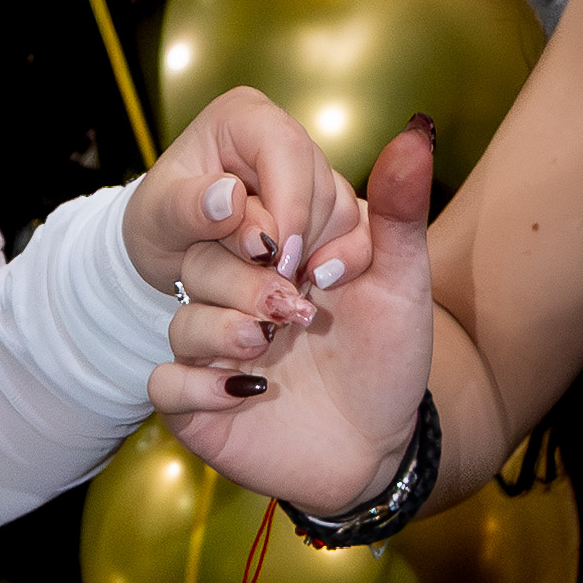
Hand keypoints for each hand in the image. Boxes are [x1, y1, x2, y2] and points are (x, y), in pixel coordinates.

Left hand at [120, 80, 374, 348]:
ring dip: (309, 254)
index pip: (286, 148)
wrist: (171, 249)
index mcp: (241, 118)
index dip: (289, 203)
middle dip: (295, 238)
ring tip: (270, 279)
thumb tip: (229, 199)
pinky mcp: (327, 203)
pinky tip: (309, 281)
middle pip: (318, 183)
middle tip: (265, 279)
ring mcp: (310, 170)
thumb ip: (187, 208)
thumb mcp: (155, 218)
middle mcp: (283, 135)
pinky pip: (353, 231)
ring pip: (339, 210)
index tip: (273, 257)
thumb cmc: (160, 223)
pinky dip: (334, 261)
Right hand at [149, 120, 438, 518]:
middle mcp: (235, 301)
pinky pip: (166, 383)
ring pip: (181, 323)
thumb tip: (416, 134)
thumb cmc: (390, 360)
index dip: (267, 227)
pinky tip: (248, 394)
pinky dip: (199, 388)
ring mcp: (212, 354)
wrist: (381, 448)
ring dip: (223, 332)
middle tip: (293, 309)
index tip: (312, 260)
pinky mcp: (196, 406)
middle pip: (198, 265)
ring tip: (269, 346)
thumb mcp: (400, 281)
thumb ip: (398, 212)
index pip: (238, 217)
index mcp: (273, 260)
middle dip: (244, 284)